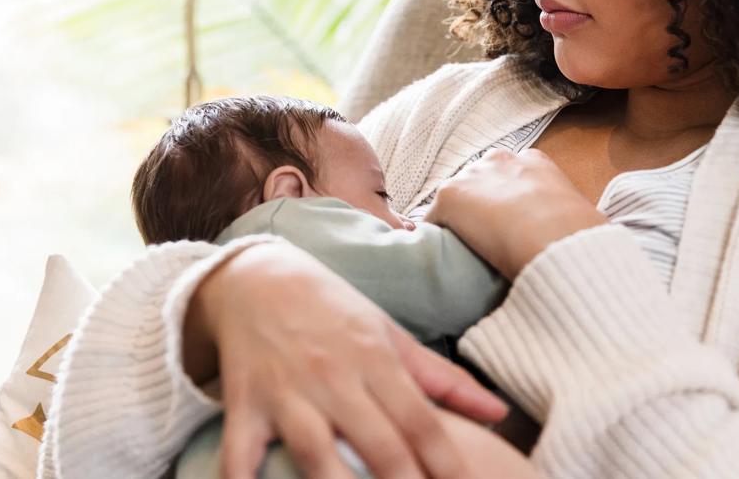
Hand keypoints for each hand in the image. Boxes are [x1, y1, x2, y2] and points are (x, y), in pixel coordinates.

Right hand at [183, 242, 509, 478]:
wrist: (256, 279)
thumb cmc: (332, 311)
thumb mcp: (390, 335)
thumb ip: (444, 379)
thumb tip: (499, 413)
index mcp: (376, 360)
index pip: (420, 421)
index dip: (446, 463)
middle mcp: (335, 377)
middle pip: (378, 444)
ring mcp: (287, 393)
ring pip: (316, 453)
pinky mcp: (244, 405)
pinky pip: (239, 454)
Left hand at [424, 149, 606, 279]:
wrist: (558, 241)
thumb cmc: (579, 237)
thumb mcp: (580, 218)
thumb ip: (565, 219)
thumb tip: (572, 242)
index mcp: (536, 162)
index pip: (508, 176)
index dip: (506, 203)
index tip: (509, 226)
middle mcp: (501, 160)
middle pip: (477, 183)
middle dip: (478, 207)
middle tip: (486, 240)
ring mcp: (472, 176)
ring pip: (454, 202)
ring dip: (457, 223)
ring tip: (463, 253)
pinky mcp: (450, 196)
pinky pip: (431, 221)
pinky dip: (433, 239)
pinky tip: (440, 260)